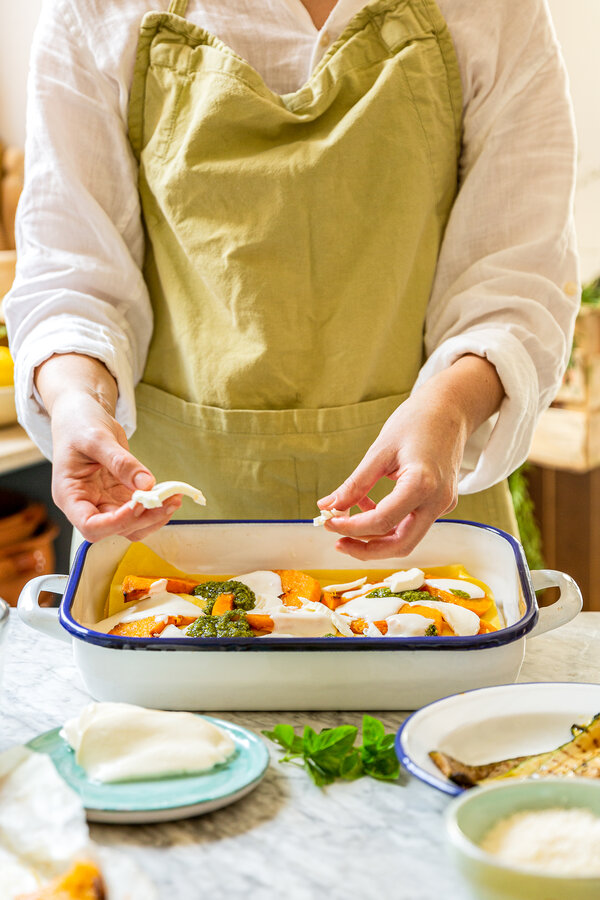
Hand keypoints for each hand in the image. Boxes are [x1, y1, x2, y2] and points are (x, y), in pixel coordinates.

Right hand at [36, 354, 180, 541]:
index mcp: (70, 495)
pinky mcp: (120, 497)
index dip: (115, 523)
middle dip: (143, 518)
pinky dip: (157, 508)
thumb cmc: (79, 425)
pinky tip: (171, 495)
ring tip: (174, 498)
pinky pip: (140, 512)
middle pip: (115, 529)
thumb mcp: (97, 438)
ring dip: (154, 517)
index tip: (138, 504)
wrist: (82, 418)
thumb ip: (120, 462)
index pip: (90, 525)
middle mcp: (87, 505)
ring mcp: (105, 503)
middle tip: (168, 501)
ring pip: (132, 526)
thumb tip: (147, 484)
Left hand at [318, 355, 503, 558]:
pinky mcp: (441, 503)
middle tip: (337, 541)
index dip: (351, 527)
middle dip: (366, 549)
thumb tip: (328, 505)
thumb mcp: (380, 450)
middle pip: (401, 544)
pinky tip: (367, 506)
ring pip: (407, 538)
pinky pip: (412, 523)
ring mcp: (443, 504)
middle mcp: (438, 501)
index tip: (328, 522)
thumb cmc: (417, 421)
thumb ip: (355, 483)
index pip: (382, 521)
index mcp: (422, 484)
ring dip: (375, 536)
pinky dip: (388, 522)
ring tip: (347, 520)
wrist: (451, 408)